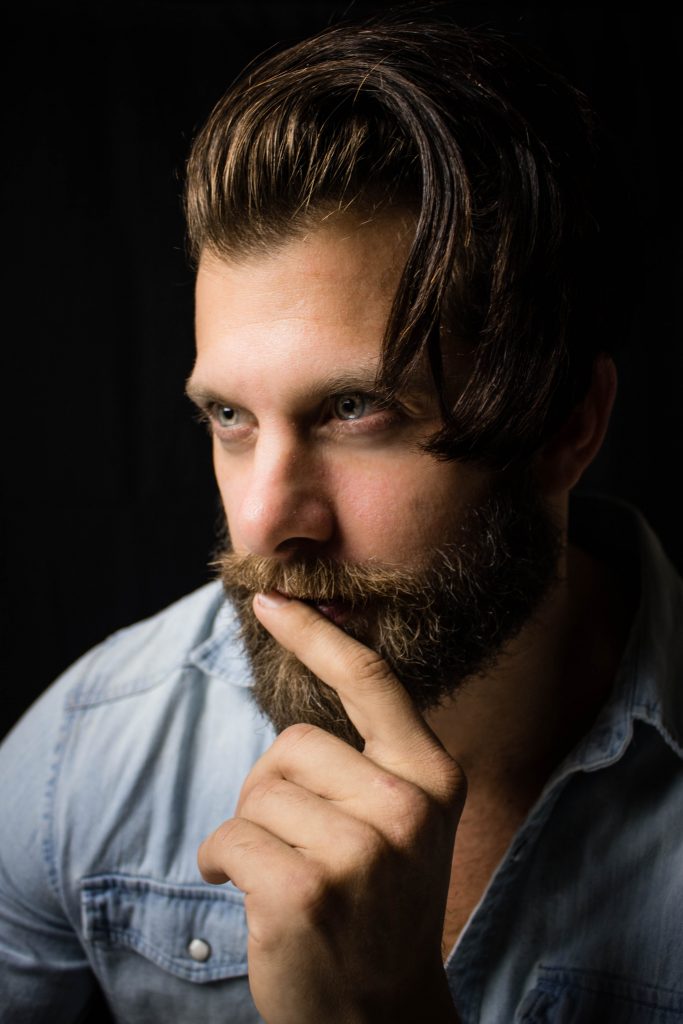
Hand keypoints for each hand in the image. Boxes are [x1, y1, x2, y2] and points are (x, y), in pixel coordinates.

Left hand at [198, 592, 465, 1023]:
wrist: (379, 1015)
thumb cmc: (376, 907)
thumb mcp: (399, 824)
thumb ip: (366, 762)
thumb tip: (299, 696)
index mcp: (433, 777)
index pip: (371, 682)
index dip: (317, 635)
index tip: (272, 599)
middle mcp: (408, 806)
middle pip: (292, 745)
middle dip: (273, 790)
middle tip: (296, 844)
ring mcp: (362, 852)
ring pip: (256, 792)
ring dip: (250, 833)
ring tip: (284, 877)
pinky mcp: (306, 891)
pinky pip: (228, 837)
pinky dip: (220, 861)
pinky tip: (250, 895)